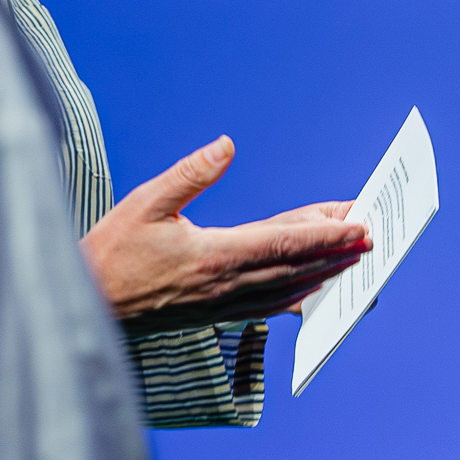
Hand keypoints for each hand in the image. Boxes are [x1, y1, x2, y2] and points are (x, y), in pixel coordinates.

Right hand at [80, 137, 371, 331]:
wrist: (85, 305)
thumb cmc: (110, 253)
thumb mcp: (144, 203)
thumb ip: (189, 174)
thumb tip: (225, 145)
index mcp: (215, 256)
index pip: (285, 243)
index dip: (328, 236)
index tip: (360, 228)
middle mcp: (227, 285)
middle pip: (298, 267)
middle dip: (339, 254)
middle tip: (374, 240)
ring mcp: (224, 304)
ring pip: (288, 289)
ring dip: (325, 274)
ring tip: (356, 260)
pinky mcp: (216, 314)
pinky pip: (269, 305)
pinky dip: (298, 294)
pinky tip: (313, 287)